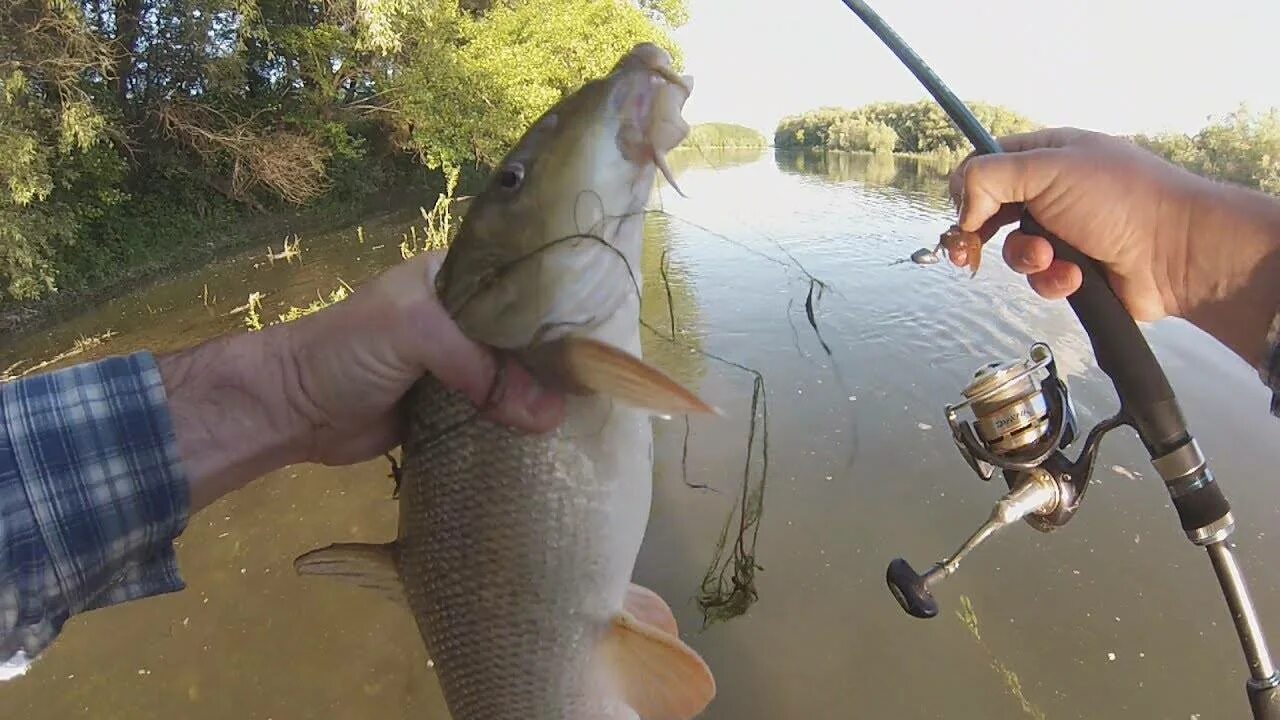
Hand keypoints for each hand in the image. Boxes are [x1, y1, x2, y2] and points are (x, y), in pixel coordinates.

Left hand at [160, 251, 565, 511]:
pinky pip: (497, 415)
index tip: (603, 337)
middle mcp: (464, 318)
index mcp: (456, 279)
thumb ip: (479, 365)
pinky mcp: (452, 410)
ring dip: (542, 398)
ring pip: (515, 378)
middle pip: (526, 337)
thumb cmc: (346, 351)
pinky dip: (519, 427)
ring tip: (592, 415)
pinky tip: (554, 440)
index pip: (522, 284)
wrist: (291, 410)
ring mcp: (458, 366)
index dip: (561, 308)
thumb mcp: (414, 332)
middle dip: (559, 361)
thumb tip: (548, 415)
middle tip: (604, 385)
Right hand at [947, 127, 1279, 366]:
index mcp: (1049, 153)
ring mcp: (1066, 231)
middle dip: (982, 233)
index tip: (964, 212)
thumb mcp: (1048, 169)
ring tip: (1051, 259)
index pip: (988, 164)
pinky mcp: (1075, 269)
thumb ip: (990, 177)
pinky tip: (1074, 277)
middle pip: (992, 211)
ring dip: (1028, 258)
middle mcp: (1054, 189)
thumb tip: (963, 207)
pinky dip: (1053, 280)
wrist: (1177, 252)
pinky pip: (1041, 278)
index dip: (969, 189)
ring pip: (1016, 250)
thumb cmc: (1118, 199)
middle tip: (966, 253)